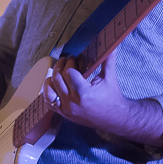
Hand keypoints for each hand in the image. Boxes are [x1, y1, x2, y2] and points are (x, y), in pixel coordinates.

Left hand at [44, 51, 162, 145]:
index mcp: (84, 93)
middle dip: (60, 66)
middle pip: (57, 79)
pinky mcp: (64, 114)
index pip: (69, 72)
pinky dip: (48, 92)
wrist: (114, 118)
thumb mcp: (109, 78)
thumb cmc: (112, 97)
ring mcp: (67, 110)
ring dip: (51, 78)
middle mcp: (73, 102)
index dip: (70, 62)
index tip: (73, 58)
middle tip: (65, 60)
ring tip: (58, 71)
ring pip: (49, 91)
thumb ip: (108, 60)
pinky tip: (53, 84)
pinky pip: (49, 103)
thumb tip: (112, 45)